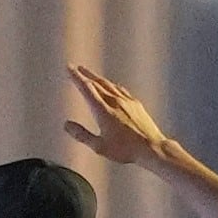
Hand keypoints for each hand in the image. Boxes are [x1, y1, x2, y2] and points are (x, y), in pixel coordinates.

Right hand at [59, 64, 176, 166]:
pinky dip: (112, 85)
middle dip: (85, 74)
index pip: (86, 89)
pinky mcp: (136, 104)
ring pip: (109, 84)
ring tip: (91, 75)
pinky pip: (121, 90)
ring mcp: (127, 101)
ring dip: (98, 78)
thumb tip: (67, 125)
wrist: (151, 147)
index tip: (69, 68)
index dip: (76, 77)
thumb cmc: (125, 150)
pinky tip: (112, 86)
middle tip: (77, 68)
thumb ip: (81, 134)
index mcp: (103, 111)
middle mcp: (115, 102)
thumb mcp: (98, 146)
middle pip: (97, 83)